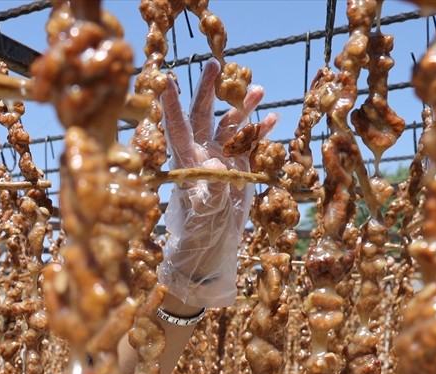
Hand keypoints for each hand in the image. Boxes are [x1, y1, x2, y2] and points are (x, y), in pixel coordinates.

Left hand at [159, 60, 276, 308]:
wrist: (211, 248)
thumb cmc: (197, 233)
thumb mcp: (203, 211)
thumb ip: (211, 187)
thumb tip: (220, 165)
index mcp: (185, 162)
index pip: (176, 127)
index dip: (170, 104)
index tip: (164, 79)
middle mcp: (201, 154)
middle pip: (204, 115)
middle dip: (209, 90)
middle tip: (216, 63)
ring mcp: (220, 158)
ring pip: (230, 125)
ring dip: (243, 108)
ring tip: (258, 89)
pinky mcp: (237, 167)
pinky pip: (248, 143)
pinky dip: (259, 131)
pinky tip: (272, 118)